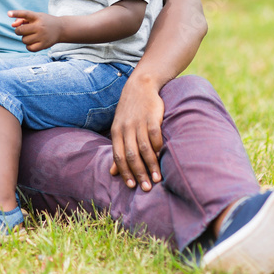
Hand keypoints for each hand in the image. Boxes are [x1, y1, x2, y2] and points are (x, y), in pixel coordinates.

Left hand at [8, 9, 62, 50]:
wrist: (61, 29)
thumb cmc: (44, 21)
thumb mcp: (35, 17)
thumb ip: (22, 19)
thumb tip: (13, 25)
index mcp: (37, 17)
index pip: (26, 14)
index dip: (16, 14)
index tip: (8, 13)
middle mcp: (40, 26)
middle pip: (21, 30)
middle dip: (18, 31)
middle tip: (23, 30)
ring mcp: (42, 36)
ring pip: (24, 40)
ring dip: (25, 38)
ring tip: (32, 35)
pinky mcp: (44, 45)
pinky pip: (29, 48)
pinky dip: (28, 46)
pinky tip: (33, 42)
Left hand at [109, 74, 164, 190]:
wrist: (140, 85)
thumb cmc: (130, 111)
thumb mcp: (119, 129)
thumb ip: (118, 150)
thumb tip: (112, 173)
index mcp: (116, 132)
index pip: (119, 156)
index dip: (125, 172)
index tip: (132, 186)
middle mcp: (126, 128)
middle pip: (131, 155)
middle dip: (139, 173)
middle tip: (147, 188)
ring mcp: (138, 122)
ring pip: (144, 148)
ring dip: (151, 165)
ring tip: (157, 178)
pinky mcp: (152, 116)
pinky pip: (154, 134)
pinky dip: (158, 146)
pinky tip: (162, 156)